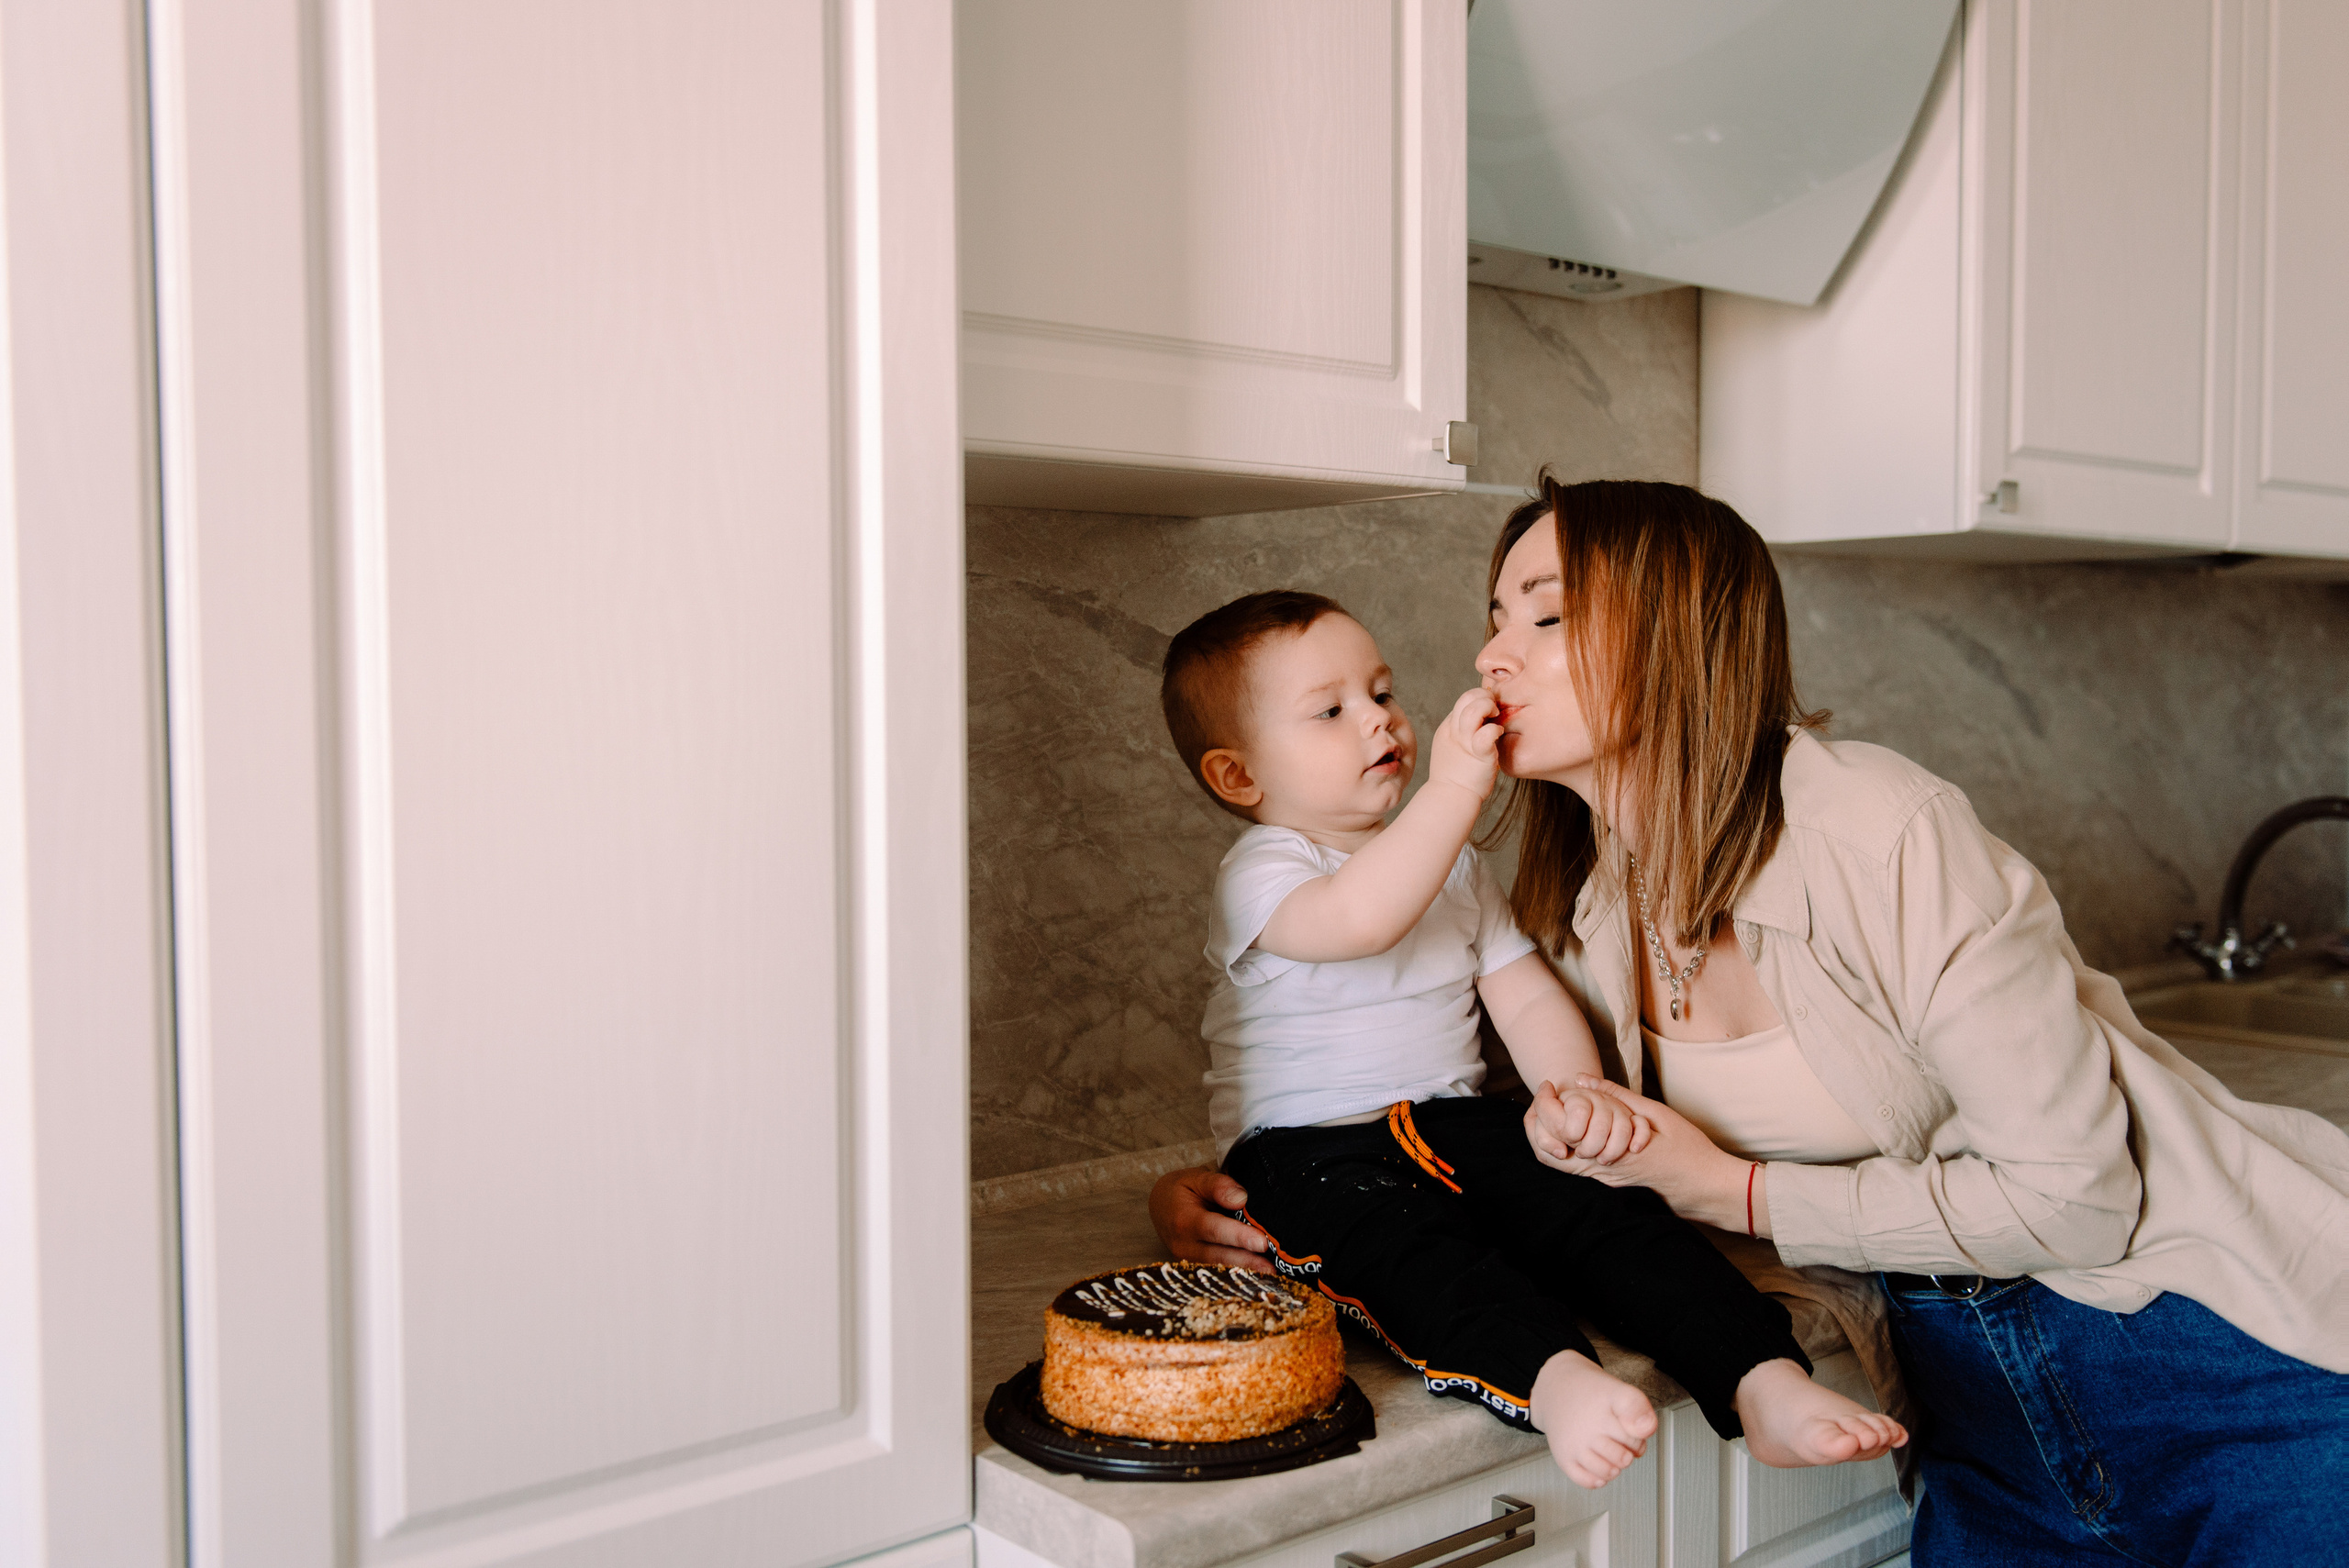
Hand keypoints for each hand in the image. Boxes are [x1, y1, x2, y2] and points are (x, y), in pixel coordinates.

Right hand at [1148, 1166, 1274, 1273]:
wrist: (1161, 1206)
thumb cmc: (1183, 1190)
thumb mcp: (1196, 1178)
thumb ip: (1218, 1185)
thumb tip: (1241, 1199)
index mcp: (1183, 1219)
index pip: (1213, 1229)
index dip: (1238, 1236)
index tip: (1262, 1242)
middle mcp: (1184, 1245)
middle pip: (1218, 1256)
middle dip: (1247, 1262)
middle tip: (1273, 1266)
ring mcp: (1189, 1260)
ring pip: (1220, 1269)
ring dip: (1246, 1273)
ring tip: (1272, 1276)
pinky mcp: (1197, 1268)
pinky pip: (1220, 1273)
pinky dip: (1240, 1274)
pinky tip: (1260, 1276)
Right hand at [1426, 687, 1501, 804]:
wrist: (1451, 799)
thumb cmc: (1457, 777)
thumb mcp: (1454, 747)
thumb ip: (1465, 732)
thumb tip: (1483, 720)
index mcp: (1448, 728)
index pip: (1463, 700)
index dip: (1479, 699)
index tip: (1490, 711)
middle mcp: (1454, 731)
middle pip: (1466, 697)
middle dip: (1484, 697)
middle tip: (1495, 710)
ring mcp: (1465, 742)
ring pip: (1473, 710)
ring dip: (1489, 708)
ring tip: (1496, 718)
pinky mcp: (1479, 755)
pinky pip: (1486, 733)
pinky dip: (1495, 730)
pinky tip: (1498, 735)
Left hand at [1526, 1078, 1760, 1233]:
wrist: (1708, 1188)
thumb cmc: (1687, 1149)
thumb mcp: (1653, 1113)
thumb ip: (1617, 1097)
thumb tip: (1583, 1080)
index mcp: (1611, 1150)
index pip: (1561, 1131)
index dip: (1546, 1107)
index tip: (1548, 1087)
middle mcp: (1603, 1172)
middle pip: (1554, 1153)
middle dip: (1543, 1125)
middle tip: (1546, 1100)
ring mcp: (1607, 1184)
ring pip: (1564, 1163)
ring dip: (1558, 1137)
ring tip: (1561, 1111)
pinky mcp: (1613, 1189)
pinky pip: (1582, 1170)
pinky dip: (1575, 1149)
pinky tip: (1582, 1132)